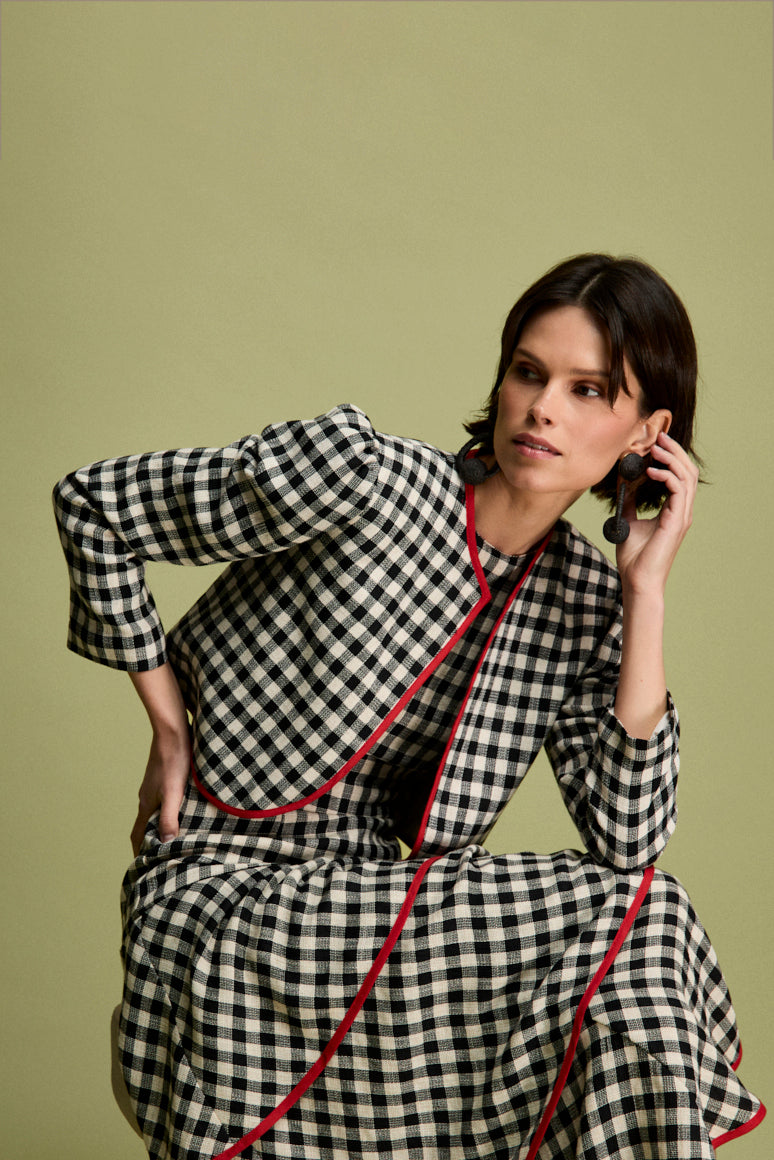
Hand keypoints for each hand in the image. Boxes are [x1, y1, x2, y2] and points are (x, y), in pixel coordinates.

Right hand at [130, 727, 191, 854]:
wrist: (173, 732)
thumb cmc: (175, 761)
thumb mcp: (174, 792)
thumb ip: (169, 817)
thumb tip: (164, 843)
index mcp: (146, 804)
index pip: (138, 834)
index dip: (140, 852)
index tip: (144, 867)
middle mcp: (146, 797)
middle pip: (145, 826)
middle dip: (150, 843)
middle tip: (161, 857)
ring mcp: (153, 787)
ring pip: (153, 812)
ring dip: (159, 827)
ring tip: (172, 838)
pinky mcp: (162, 778)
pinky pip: (161, 801)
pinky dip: (167, 812)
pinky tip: (181, 811)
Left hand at [615, 431, 698, 596]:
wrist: (637, 579)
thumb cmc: (634, 557)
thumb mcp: (628, 521)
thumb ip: (629, 501)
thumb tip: (623, 482)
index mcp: (674, 511)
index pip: (680, 476)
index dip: (671, 457)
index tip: (657, 443)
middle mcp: (682, 511)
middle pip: (688, 471)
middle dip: (675, 451)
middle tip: (659, 436)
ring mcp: (682, 516)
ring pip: (687, 477)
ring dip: (672, 459)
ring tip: (656, 448)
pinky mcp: (676, 521)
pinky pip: (679, 490)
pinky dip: (666, 476)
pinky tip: (651, 472)